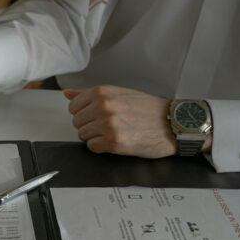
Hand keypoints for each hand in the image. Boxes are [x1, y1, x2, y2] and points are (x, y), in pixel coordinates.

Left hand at [66, 85, 187, 157]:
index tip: (96, 115)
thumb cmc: (148, 108)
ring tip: (114, 133)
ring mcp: (108, 125)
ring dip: (95, 137)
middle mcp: (103, 106)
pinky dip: (101, 147)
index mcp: (102, 92)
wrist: (172, 123)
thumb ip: (90, 94)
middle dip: (89, 126)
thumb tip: (67, 94)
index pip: (73, 106)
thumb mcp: (119, 93)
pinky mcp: (114, 142)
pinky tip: (115, 142)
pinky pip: (92, 147)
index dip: (84, 113)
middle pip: (77, 122)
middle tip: (108, 126)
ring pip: (83, 135)